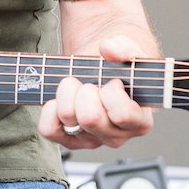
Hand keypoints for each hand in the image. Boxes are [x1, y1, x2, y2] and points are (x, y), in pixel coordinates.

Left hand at [37, 35, 153, 149]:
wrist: (99, 68)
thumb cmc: (117, 64)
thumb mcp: (127, 50)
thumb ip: (125, 47)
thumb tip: (109, 49)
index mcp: (139, 121)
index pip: (122, 115)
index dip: (111, 92)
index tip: (113, 81)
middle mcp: (116, 136)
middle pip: (90, 118)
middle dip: (86, 90)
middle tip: (91, 83)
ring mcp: (92, 140)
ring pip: (68, 119)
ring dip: (67, 93)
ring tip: (77, 86)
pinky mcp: (68, 139)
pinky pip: (49, 129)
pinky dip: (49, 109)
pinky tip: (60, 99)